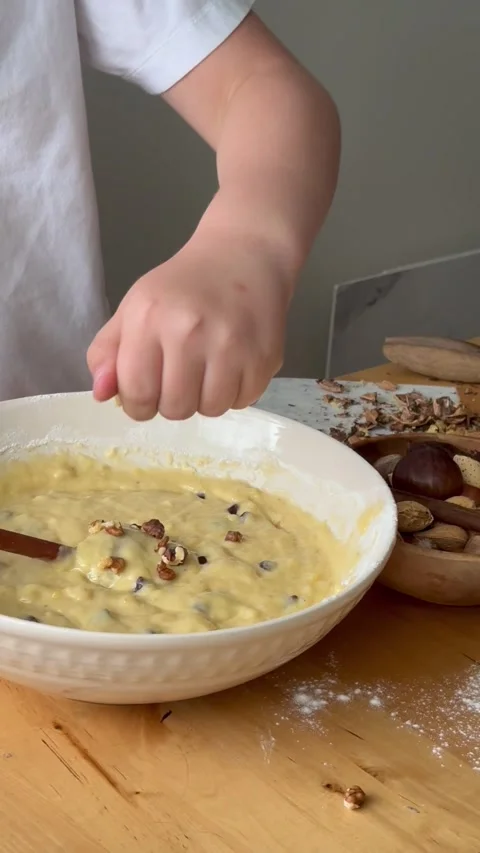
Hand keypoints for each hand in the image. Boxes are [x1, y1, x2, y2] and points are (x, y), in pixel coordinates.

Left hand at [87, 237, 289, 420]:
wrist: (244, 255)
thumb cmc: (183, 286)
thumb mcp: (134, 308)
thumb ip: (107, 352)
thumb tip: (101, 394)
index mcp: (149, 319)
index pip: (137, 394)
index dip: (139, 404)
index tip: (148, 391)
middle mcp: (190, 332)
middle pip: (175, 409)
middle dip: (173, 401)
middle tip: (180, 377)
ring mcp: (231, 345)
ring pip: (211, 409)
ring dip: (206, 399)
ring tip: (207, 370)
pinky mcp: (264, 356)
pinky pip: (242, 401)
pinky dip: (235, 392)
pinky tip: (233, 365)